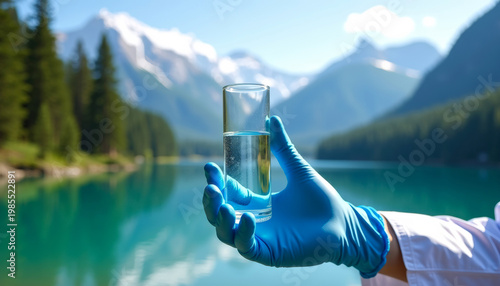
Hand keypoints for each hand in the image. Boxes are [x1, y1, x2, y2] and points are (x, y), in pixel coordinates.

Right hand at [203, 116, 388, 277]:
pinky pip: (247, 247)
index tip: (211, 167)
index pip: (229, 194)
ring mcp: (260, 238)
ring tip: (224, 204)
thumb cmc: (322, 199)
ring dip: (220, 219)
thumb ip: (283, 147)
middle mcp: (254, 222)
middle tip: (212, 187)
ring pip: (226, 234)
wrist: (343, 222)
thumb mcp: (297, 169)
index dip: (217, 182)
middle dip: (211, 202)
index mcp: (258, 204)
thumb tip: (271, 118)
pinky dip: (244, 234)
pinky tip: (249, 218)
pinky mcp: (269, 253)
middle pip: (220, 215)